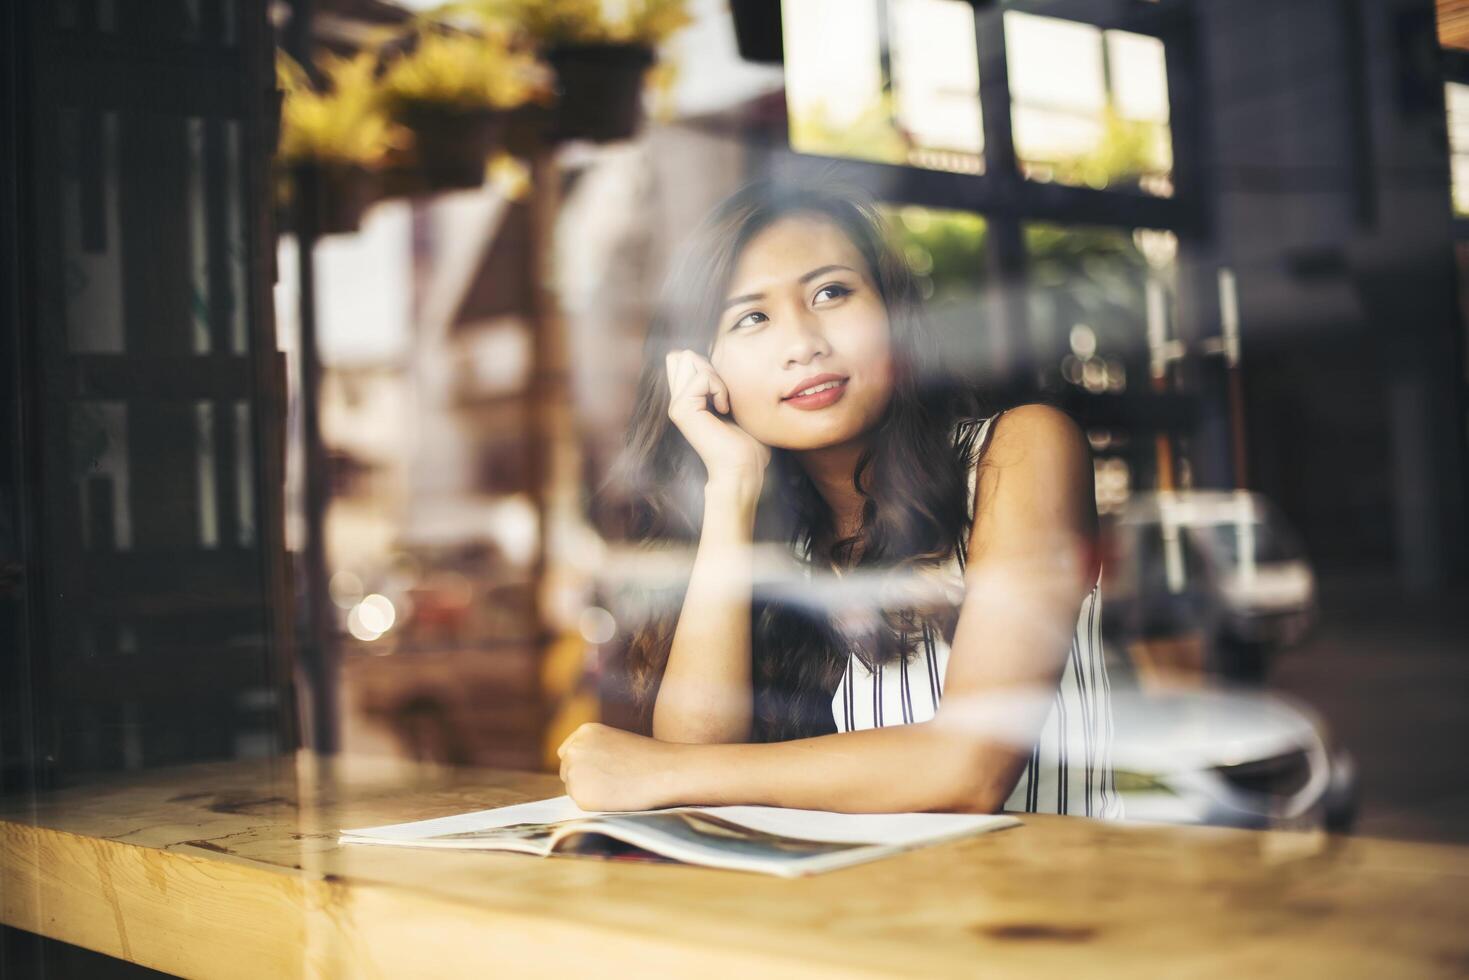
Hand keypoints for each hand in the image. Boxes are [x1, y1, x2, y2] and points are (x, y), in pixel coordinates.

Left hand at [557, 722, 683, 811]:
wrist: (665, 772)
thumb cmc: (649, 758)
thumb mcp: (616, 741)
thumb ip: (595, 750)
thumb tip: (582, 769)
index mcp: (585, 732)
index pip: (568, 752)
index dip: (582, 763)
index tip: (598, 771)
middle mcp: (575, 749)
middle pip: (567, 770)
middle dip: (583, 778)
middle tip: (610, 782)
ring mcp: (575, 771)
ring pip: (573, 788)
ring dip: (589, 791)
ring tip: (617, 787)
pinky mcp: (580, 794)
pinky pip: (581, 803)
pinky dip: (595, 804)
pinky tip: (615, 796)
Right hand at [665, 350, 770, 486]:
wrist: (743, 469)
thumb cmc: (748, 444)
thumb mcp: (734, 404)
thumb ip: (721, 384)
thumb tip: (723, 360)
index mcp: (687, 400)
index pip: (681, 359)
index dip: (705, 363)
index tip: (724, 390)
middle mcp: (677, 401)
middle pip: (680, 356)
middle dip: (706, 364)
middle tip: (722, 392)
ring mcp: (677, 405)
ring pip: (686, 358)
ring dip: (713, 374)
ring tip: (723, 400)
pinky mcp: (681, 409)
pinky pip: (702, 377)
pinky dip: (719, 388)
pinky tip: (724, 409)